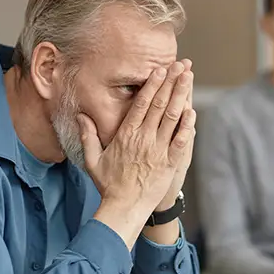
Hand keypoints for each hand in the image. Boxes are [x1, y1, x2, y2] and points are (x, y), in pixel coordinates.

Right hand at [79, 63, 195, 248]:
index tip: (159, 70)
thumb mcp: (92, 159)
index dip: (152, 85)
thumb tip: (80, 116)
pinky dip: (187, 126)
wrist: (124, 208)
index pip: (141, 104)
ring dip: (182, 96)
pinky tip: (193, 111)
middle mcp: (143, 139)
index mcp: (126, 134)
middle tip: (179, 65)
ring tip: (188, 78)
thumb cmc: (109, 185)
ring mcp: (157, 150)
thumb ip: (88, 135)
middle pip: (160, 104)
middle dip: (171, 82)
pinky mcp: (169, 163)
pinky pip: (180, 141)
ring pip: (172, 118)